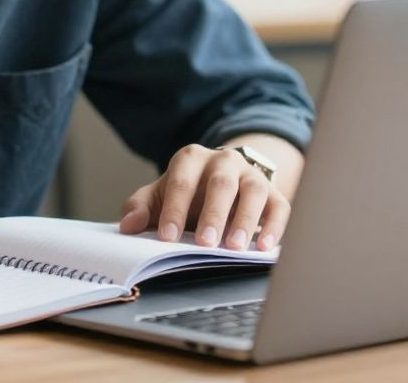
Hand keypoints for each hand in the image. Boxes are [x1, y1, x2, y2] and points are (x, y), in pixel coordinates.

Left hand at [118, 144, 290, 252]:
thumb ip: (140, 208)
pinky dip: (275, 227)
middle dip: (213, 214)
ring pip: (253, 191)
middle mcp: (224, 161)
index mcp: (191, 159)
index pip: (181, 182)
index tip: (167, 237)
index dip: (174, 209)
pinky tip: (264, 247)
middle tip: (206, 243)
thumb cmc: (187, 193)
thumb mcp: (159, 196)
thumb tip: (128, 226)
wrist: (222, 183)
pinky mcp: (273, 193)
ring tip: (235, 247)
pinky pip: (279, 207)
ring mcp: (251, 175)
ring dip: (246, 219)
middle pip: (220, 184)